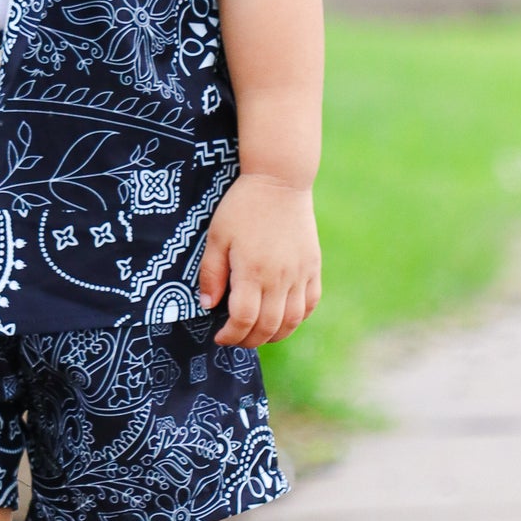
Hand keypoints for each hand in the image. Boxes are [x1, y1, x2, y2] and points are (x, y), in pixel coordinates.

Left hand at [199, 172, 321, 347]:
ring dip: (274, 335)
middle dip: (249, 340)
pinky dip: (298, 318)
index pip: (244, 320)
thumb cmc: (242, 206)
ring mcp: (300, 273)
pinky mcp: (313, 266)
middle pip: (268, 327)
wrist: (279, 179)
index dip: (230, 335)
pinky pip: (310, 303)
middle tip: (235, 338)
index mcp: (253, 271)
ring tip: (258, 333)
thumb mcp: (217, 236)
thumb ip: (211, 273)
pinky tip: (283, 317)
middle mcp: (280, 277)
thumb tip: (208, 306)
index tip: (219, 336)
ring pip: (292, 320)